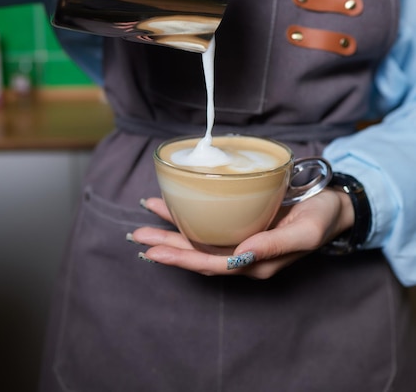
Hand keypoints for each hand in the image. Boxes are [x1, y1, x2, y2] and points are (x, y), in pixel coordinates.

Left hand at [130, 189, 354, 278]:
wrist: (334, 205)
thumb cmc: (321, 217)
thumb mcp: (304, 232)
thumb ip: (273, 246)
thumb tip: (241, 254)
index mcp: (256, 263)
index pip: (211, 265)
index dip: (181, 260)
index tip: (154, 252)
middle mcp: (244, 255)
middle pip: (198, 254)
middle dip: (167, 246)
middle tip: (137, 236)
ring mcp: (242, 240)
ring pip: (200, 240)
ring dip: (172, 231)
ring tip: (145, 220)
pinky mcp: (243, 223)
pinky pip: (210, 223)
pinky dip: (189, 215)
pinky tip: (173, 205)